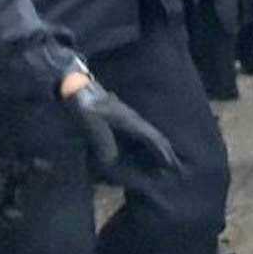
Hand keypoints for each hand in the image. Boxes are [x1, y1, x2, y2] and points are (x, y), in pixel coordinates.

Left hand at [62, 80, 180, 183]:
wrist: (78, 90)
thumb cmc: (85, 107)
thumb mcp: (92, 126)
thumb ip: (103, 144)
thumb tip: (111, 162)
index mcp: (129, 120)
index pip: (151, 137)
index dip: (161, 151)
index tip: (171, 164)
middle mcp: (133, 117)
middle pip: (154, 134)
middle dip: (165, 149)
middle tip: (175, 163)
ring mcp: (128, 115)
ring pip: (148, 131)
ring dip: (157, 144)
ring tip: (165, 155)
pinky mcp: (121, 115)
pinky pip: (140, 130)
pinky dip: (147, 139)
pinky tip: (145, 144)